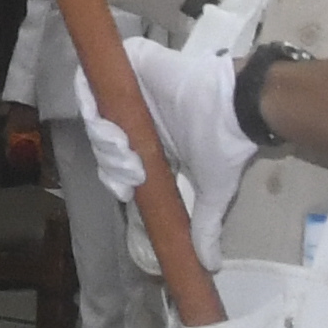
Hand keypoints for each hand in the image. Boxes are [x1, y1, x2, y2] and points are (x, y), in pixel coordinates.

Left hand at [65, 34, 258, 250]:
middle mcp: (136, 113)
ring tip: (127, 150)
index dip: (114, 175)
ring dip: (105, 140)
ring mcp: (130, 87)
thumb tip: (212, 265)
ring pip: (95, 114)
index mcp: (149, 139)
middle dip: (111, 162)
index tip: (127, 189)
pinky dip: (92, 102)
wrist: (235, 108)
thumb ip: (205, 226)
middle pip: (102, 141)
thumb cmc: (223, 144)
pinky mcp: (129, 62)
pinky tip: (108, 124)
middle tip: (134, 169)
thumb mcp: (211, 192)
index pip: (114, 158)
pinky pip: (92, 79)